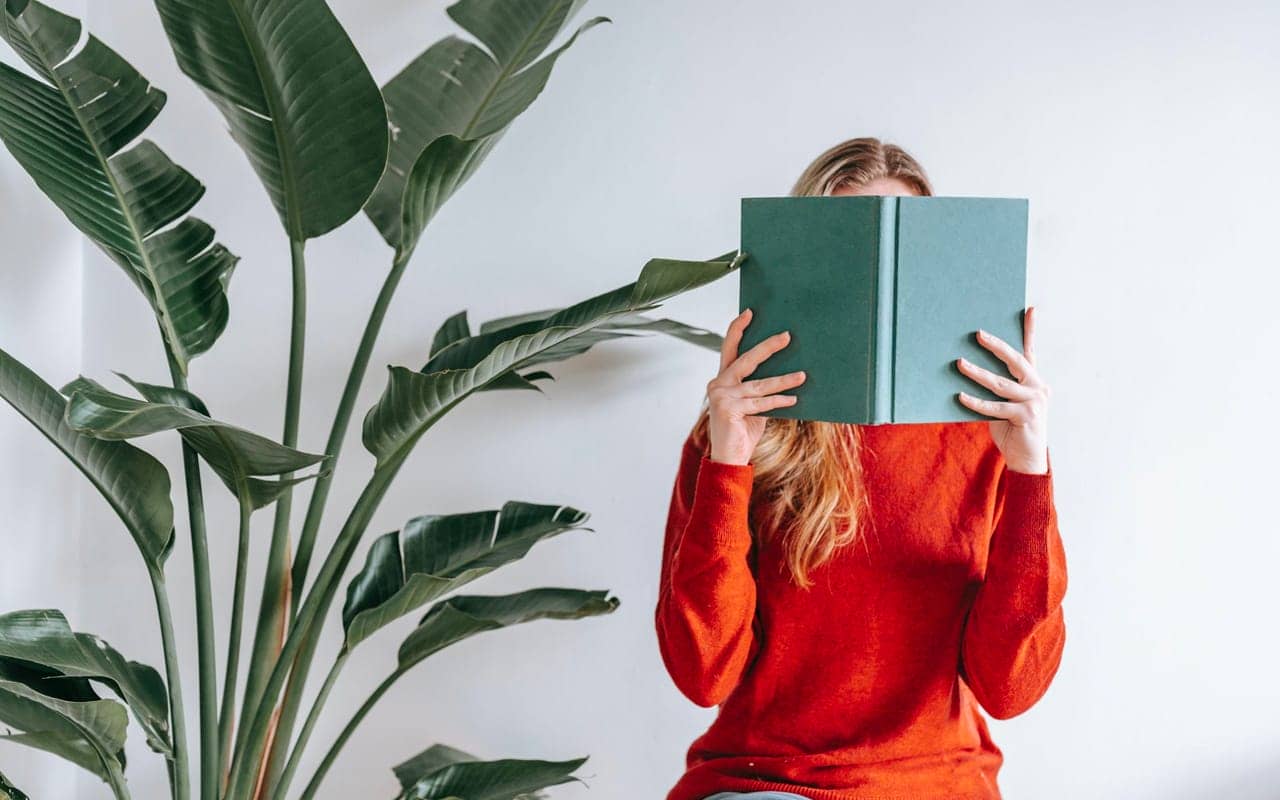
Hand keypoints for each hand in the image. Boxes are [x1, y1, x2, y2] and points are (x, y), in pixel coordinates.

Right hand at [706, 308, 806, 465]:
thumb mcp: (753, 406)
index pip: (729, 348)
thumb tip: (788, 373)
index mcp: (722, 379)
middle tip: (787, 336)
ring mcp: (721, 396)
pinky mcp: (728, 409)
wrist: (729, 459)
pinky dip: (778, 401)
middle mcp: (718, 384)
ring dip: (783, 380)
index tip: (750, 312)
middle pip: (745, 359)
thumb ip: (760, 389)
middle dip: (768, 347)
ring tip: (802, 376)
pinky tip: (793, 400)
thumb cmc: (742, 431)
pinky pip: (760, 403)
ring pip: (758, 385)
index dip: (738, 329)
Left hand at [956, 306, 1050, 473]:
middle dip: (996, 346)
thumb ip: (999, 388)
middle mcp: (1038, 388)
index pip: (1030, 352)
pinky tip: (960, 396)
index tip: (1030, 309)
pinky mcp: (1025, 417)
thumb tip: (968, 368)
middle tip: (978, 334)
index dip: (1030, 331)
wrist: (1027, 459)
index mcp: (1035, 381)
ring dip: (977, 373)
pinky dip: (976, 402)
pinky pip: (995, 407)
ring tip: (959, 363)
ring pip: (1001, 384)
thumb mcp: (1007, 404)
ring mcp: (1034, 402)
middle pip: (1016, 361)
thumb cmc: (1013, 428)